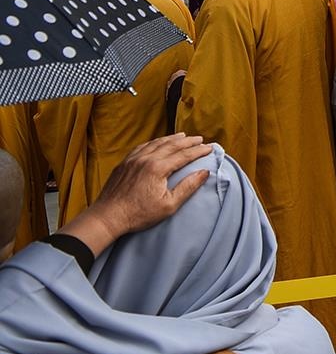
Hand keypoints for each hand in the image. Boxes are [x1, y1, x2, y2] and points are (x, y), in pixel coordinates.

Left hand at [60, 134, 210, 254]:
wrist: (107, 217)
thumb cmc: (138, 214)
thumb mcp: (169, 205)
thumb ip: (188, 187)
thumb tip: (204, 172)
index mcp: (158, 168)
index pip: (184, 155)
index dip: (198, 151)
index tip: (209, 148)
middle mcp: (146, 159)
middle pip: (171, 145)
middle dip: (188, 141)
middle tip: (200, 139)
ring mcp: (133, 159)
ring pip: (156, 143)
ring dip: (171, 138)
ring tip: (183, 136)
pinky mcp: (124, 163)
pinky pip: (142, 146)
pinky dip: (154, 142)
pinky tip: (158, 142)